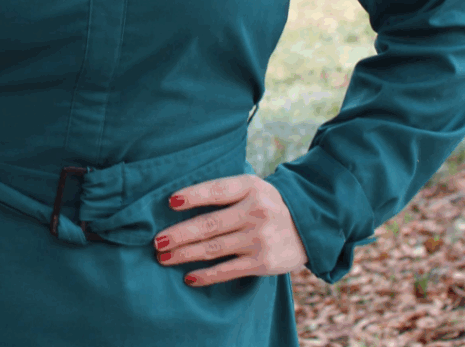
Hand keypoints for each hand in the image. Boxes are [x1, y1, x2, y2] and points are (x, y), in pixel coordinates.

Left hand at [152, 175, 307, 286]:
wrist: (307, 225)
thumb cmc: (267, 202)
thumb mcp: (252, 186)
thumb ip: (225, 190)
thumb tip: (180, 199)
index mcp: (250, 187)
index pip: (217, 190)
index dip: (193, 196)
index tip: (170, 202)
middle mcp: (255, 212)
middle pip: (210, 224)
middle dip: (180, 234)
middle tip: (157, 241)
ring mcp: (259, 239)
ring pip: (214, 249)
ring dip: (185, 254)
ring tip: (164, 257)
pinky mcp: (263, 263)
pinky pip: (228, 270)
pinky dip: (206, 275)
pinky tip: (188, 277)